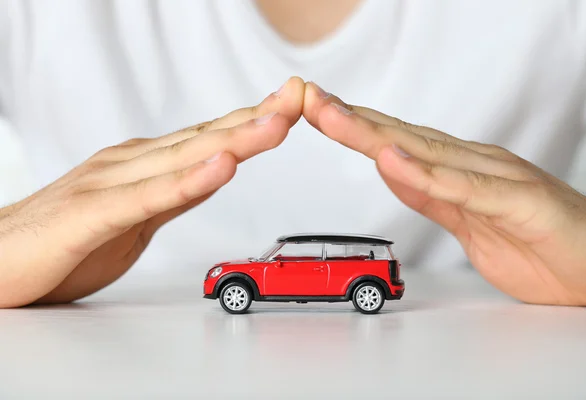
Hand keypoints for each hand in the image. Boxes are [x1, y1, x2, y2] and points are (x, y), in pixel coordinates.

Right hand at [0, 77, 304, 307]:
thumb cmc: (62, 240)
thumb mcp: (134, 216)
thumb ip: (172, 194)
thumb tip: (212, 174)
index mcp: (142, 164)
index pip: (210, 136)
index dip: (253, 119)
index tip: (294, 103)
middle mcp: (130, 164)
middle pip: (206, 137)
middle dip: (258, 116)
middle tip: (301, 95)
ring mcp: (110, 184)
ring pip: (184, 158)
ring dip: (235, 138)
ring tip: (278, 121)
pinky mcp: (91, 215)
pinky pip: (147, 198)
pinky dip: (188, 182)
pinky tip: (221, 167)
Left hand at [303, 82, 585, 306]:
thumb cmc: (542, 245)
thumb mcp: (468, 224)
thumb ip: (431, 195)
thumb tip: (393, 171)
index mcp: (461, 170)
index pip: (397, 143)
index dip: (353, 126)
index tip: (314, 112)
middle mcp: (476, 164)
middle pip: (401, 138)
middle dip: (349, 118)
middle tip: (305, 98)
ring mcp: (498, 180)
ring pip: (425, 152)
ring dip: (374, 134)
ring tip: (331, 115)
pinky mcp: (521, 203)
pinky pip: (465, 189)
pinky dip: (426, 175)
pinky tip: (393, 160)